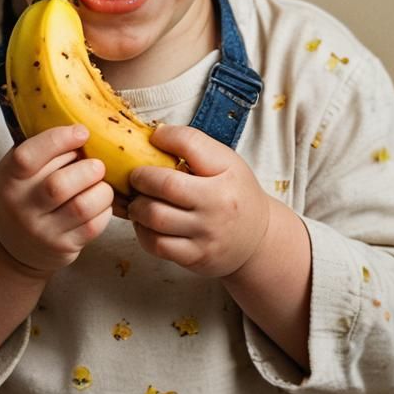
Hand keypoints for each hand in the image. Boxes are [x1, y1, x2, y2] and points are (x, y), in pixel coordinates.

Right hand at [0, 125, 114, 277]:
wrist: (13, 247)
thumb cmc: (23, 195)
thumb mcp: (18, 171)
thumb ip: (41, 149)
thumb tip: (81, 124)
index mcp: (8, 179)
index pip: (28, 157)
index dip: (59, 140)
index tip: (82, 132)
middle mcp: (20, 207)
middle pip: (59, 185)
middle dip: (88, 169)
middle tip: (97, 164)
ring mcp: (41, 231)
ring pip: (81, 207)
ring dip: (101, 189)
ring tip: (101, 182)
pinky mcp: (62, 248)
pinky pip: (93, 226)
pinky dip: (104, 209)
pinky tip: (100, 201)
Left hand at [128, 125, 269, 277]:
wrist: (258, 239)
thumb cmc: (234, 193)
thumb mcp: (226, 162)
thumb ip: (194, 146)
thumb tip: (155, 135)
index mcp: (226, 175)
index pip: (190, 144)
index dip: (165, 137)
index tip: (153, 139)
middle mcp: (218, 206)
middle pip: (166, 186)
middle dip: (140, 178)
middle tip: (135, 177)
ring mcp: (206, 235)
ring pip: (155, 218)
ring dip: (137, 207)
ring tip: (137, 200)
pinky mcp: (195, 258)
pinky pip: (156, 245)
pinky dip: (142, 231)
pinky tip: (145, 222)